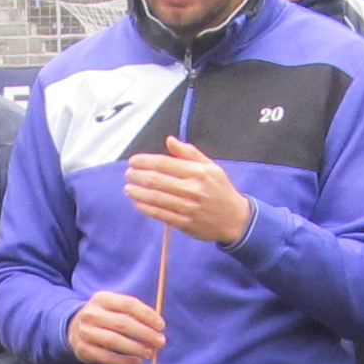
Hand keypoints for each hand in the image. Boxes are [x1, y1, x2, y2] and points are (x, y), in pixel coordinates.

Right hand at [66, 290, 167, 363]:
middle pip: (123, 323)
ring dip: (136, 348)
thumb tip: (157, 326)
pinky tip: (137, 362)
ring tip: (150, 353)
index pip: (128, 304)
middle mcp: (91, 313)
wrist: (74, 329)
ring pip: (114, 340)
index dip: (147, 315)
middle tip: (160, 341)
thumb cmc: (103, 318)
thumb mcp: (113, 307)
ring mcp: (85, 331)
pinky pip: (107, 357)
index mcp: (102, 298)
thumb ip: (133, 313)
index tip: (161, 325)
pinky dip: (124, 361)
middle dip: (145, 333)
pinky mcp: (83, 349)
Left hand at [120, 137, 252, 244]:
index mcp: (199, 172)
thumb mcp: (211, 167)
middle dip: (138, 176)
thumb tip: (170, 140)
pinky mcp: (185, 223)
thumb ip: (189, 153)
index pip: (165, 164)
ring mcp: (188, 208)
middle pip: (157, 180)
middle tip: (128, 173)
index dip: (145, 161)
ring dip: (138, 192)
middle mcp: (193, 189)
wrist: (235, 219)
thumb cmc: (220, 190)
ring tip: (128, 188)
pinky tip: (138, 202)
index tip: (133, 161)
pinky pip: (160, 215)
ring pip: (156, 198)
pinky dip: (146, 208)